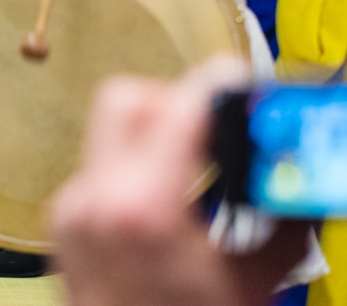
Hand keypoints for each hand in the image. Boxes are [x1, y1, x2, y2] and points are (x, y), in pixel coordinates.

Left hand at [52, 60, 311, 305]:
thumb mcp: (254, 281)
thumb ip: (282, 218)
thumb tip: (304, 172)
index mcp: (142, 210)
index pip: (176, 107)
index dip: (220, 86)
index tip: (250, 89)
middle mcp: (93, 200)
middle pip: (126, 99)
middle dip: (180, 102)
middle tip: (225, 130)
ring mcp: (70, 211)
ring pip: (109, 131)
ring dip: (160, 135)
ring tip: (208, 171)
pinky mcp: (64, 224)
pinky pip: (101, 168)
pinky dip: (141, 169)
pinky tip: (178, 203)